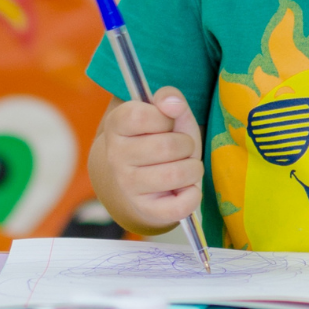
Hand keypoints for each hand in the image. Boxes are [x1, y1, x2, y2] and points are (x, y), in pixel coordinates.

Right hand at [91, 86, 203, 232]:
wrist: (132, 182)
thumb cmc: (155, 141)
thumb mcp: (163, 115)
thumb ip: (169, 99)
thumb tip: (173, 103)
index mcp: (116, 126)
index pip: (143, 116)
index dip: (165, 118)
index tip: (165, 124)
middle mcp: (115, 157)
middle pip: (169, 146)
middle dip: (186, 145)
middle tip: (180, 150)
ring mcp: (127, 186)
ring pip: (178, 174)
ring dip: (192, 169)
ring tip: (183, 167)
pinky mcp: (145, 210)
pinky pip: (182, 205)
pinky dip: (193, 195)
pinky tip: (185, 189)